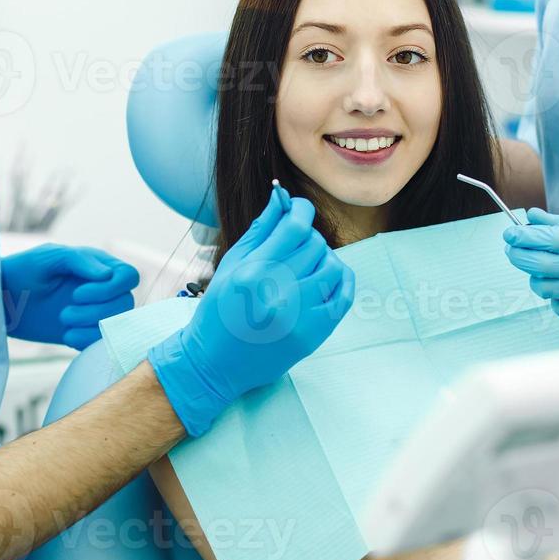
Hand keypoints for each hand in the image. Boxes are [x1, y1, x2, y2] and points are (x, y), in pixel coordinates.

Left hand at [1, 244, 139, 348]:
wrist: (1, 301)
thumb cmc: (23, 271)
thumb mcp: (49, 258)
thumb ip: (79, 261)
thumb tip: (108, 274)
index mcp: (98, 265)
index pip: (128, 276)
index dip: (111, 288)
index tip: (78, 294)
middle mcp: (102, 288)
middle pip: (125, 303)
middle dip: (97, 311)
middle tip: (65, 312)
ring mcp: (95, 311)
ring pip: (117, 323)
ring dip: (92, 326)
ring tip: (64, 322)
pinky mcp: (85, 331)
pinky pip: (102, 341)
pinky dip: (88, 341)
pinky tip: (67, 335)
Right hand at [148, 183, 355, 436]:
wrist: (215, 364)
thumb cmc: (219, 310)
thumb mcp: (232, 264)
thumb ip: (261, 229)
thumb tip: (282, 195)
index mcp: (253, 272)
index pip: (295, 226)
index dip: (301, 209)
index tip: (298, 209)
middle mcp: (277, 293)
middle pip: (314, 244)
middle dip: (307, 237)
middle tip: (294, 244)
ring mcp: (299, 316)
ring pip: (332, 266)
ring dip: (323, 258)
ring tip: (307, 265)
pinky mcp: (314, 334)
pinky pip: (343, 296)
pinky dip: (340, 280)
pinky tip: (326, 277)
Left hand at [503, 209, 558, 327]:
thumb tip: (531, 218)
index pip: (548, 238)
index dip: (523, 236)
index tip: (510, 234)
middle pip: (540, 264)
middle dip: (519, 256)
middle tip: (513, 250)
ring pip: (545, 288)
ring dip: (537, 279)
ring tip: (545, 270)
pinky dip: (556, 297)